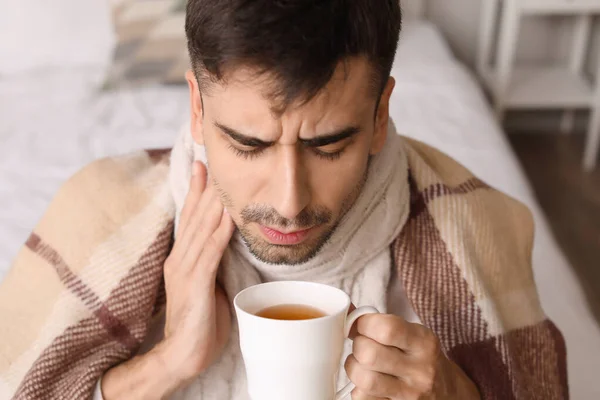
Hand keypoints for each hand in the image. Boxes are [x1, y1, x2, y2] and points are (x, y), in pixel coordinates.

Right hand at [159, 161, 234, 381]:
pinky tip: (229, 215)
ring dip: (215, 202)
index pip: (190, 219)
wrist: (184, 354)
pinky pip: (210, 251)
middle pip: (195, 216)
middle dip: (206, 188)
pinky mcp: (195, 284)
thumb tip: (226, 242)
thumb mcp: (206, 286)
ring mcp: (185, 270)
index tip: (204, 167)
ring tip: (224, 177)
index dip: (197, 192)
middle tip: (214, 159)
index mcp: (181, 259)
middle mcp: (179, 259)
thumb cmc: (201, 323)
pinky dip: (220, 231)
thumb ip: (211, 263)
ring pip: (202, 228)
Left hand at [345, 314, 479, 399]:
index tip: (362, 325)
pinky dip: (359, 389)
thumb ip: (380, 322)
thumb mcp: (411, 334)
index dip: (364, 324)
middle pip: (369, 354)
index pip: (386, 329)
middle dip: (357, 346)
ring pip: (364, 379)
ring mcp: (409, 395)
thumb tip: (346, 311)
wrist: (447, 392)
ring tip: (362, 364)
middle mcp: (420, 370)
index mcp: (424, 343)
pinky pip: (363, 398)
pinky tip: (369, 383)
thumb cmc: (420, 357)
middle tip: (362, 345)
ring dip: (354, 368)